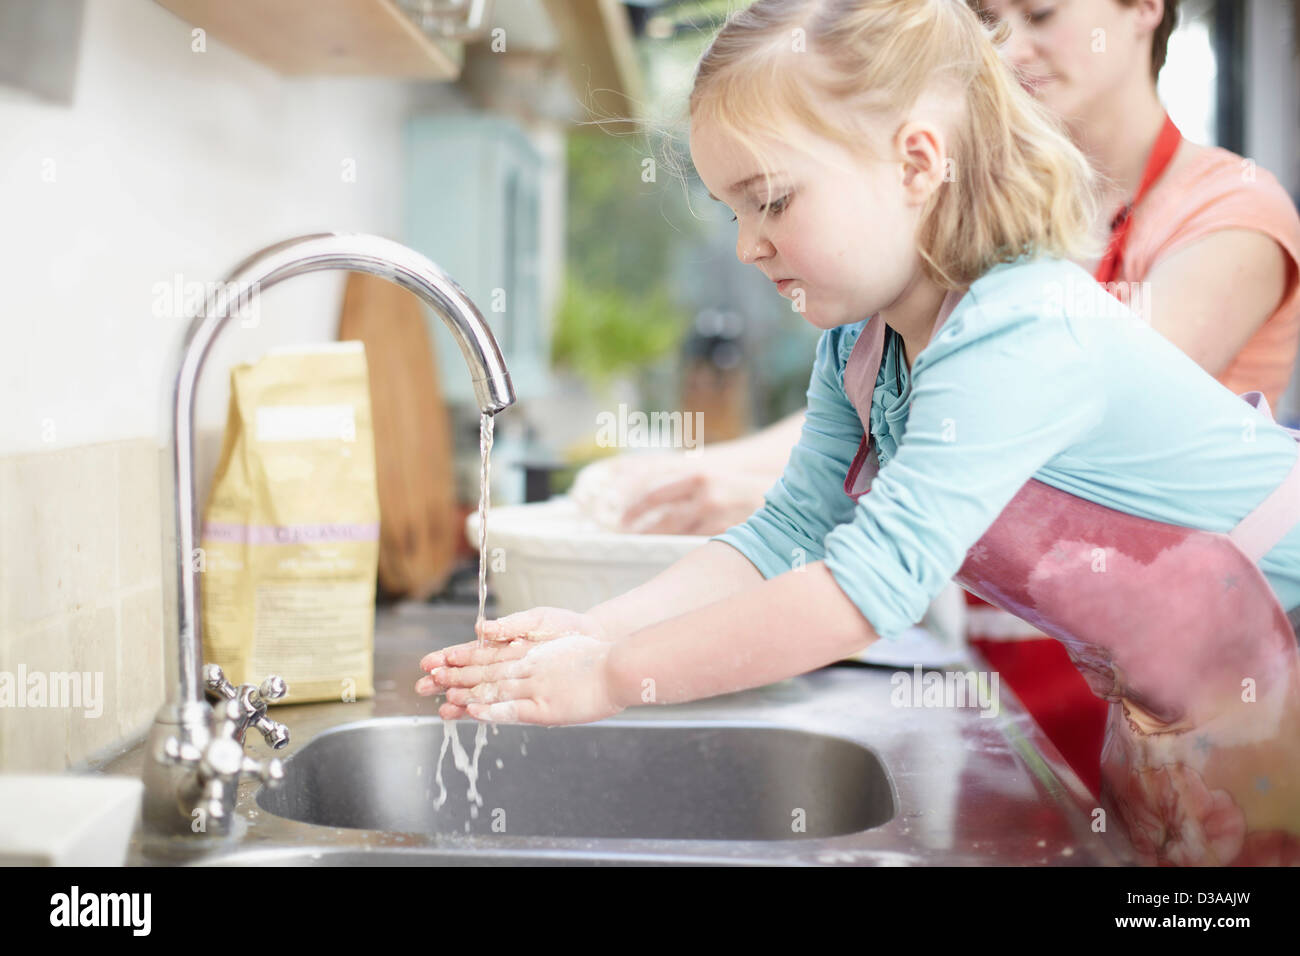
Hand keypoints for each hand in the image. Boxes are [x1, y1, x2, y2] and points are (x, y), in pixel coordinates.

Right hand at [415, 607, 610, 718]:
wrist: (599, 644)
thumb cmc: (568, 628)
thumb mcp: (538, 620)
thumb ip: (511, 626)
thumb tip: (481, 630)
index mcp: (507, 646)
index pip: (471, 654)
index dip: (449, 660)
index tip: (428, 664)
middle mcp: (510, 668)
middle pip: (471, 677)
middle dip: (445, 683)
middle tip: (420, 689)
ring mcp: (521, 684)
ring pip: (485, 695)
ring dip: (462, 702)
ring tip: (440, 709)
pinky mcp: (536, 699)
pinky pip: (508, 707)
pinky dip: (489, 711)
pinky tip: (473, 715)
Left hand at [571, 455, 768, 534]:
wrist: (786, 502)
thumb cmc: (745, 490)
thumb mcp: (715, 480)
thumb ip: (688, 489)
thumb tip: (654, 505)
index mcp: (699, 476)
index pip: (656, 494)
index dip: (635, 508)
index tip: (621, 519)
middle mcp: (706, 495)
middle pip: (663, 519)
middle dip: (641, 530)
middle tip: (626, 539)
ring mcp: (717, 518)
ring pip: (677, 535)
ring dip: (657, 542)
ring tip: (641, 548)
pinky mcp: (727, 536)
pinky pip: (696, 546)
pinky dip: (681, 549)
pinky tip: (671, 553)